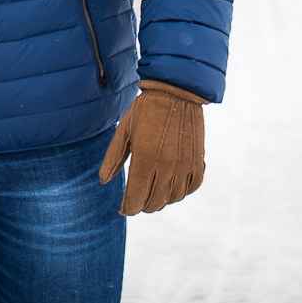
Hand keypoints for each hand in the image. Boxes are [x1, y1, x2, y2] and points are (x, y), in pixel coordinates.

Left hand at [99, 79, 207, 214]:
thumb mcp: (123, 132)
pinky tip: (173, 187)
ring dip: (162, 201)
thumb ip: (113, 159)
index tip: (123, 209)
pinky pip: (192, 186)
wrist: (175, 93)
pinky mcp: (197, 160)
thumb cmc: (144, 111)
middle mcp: (167, 166)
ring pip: (174, 197)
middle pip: (155, 201)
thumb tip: (103, 181)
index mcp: (145, 159)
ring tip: (153, 195)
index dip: (129, 208)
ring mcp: (184, 164)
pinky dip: (182, 192)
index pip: (137, 197)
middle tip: (137, 203)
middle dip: (143, 206)